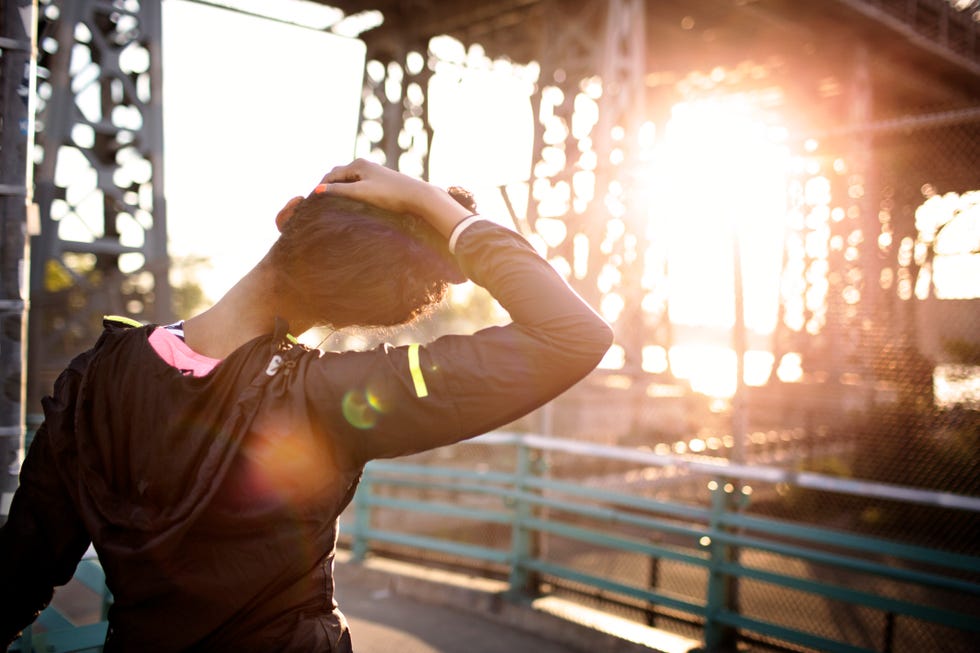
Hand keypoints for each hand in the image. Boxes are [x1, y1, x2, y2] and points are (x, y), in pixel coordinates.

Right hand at [317, 159, 471, 237]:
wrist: (418, 196)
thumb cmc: (389, 194)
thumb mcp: (360, 193)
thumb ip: (338, 191)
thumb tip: (316, 191)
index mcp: (358, 164)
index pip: (330, 175)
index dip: (320, 188)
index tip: (310, 202)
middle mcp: (364, 165)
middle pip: (339, 175)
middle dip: (328, 187)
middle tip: (317, 204)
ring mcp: (373, 173)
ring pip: (349, 181)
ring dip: (339, 190)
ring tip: (330, 206)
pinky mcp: (380, 182)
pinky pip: (358, 185)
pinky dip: (350, 192)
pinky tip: (350, 204)